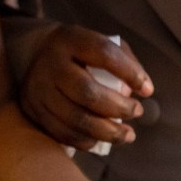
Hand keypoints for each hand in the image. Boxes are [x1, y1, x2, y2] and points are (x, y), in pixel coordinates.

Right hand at [21, 25, 154, 150]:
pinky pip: (63, 133)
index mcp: (70, 40)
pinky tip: (101, 139)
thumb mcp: (99, 44)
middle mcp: (50, 64)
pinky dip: (87, 140)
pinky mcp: (32, 111)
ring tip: (128, 135)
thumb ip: (125, 61)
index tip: (148, 90)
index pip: (104, 53)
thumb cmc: (79, 54)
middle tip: (137, 112)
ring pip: (75, 118)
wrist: (34, 57)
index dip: (130, 73)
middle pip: (87, 92)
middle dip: (119, 108)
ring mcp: (38, 89)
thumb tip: (144, 90)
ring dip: (107, 132)